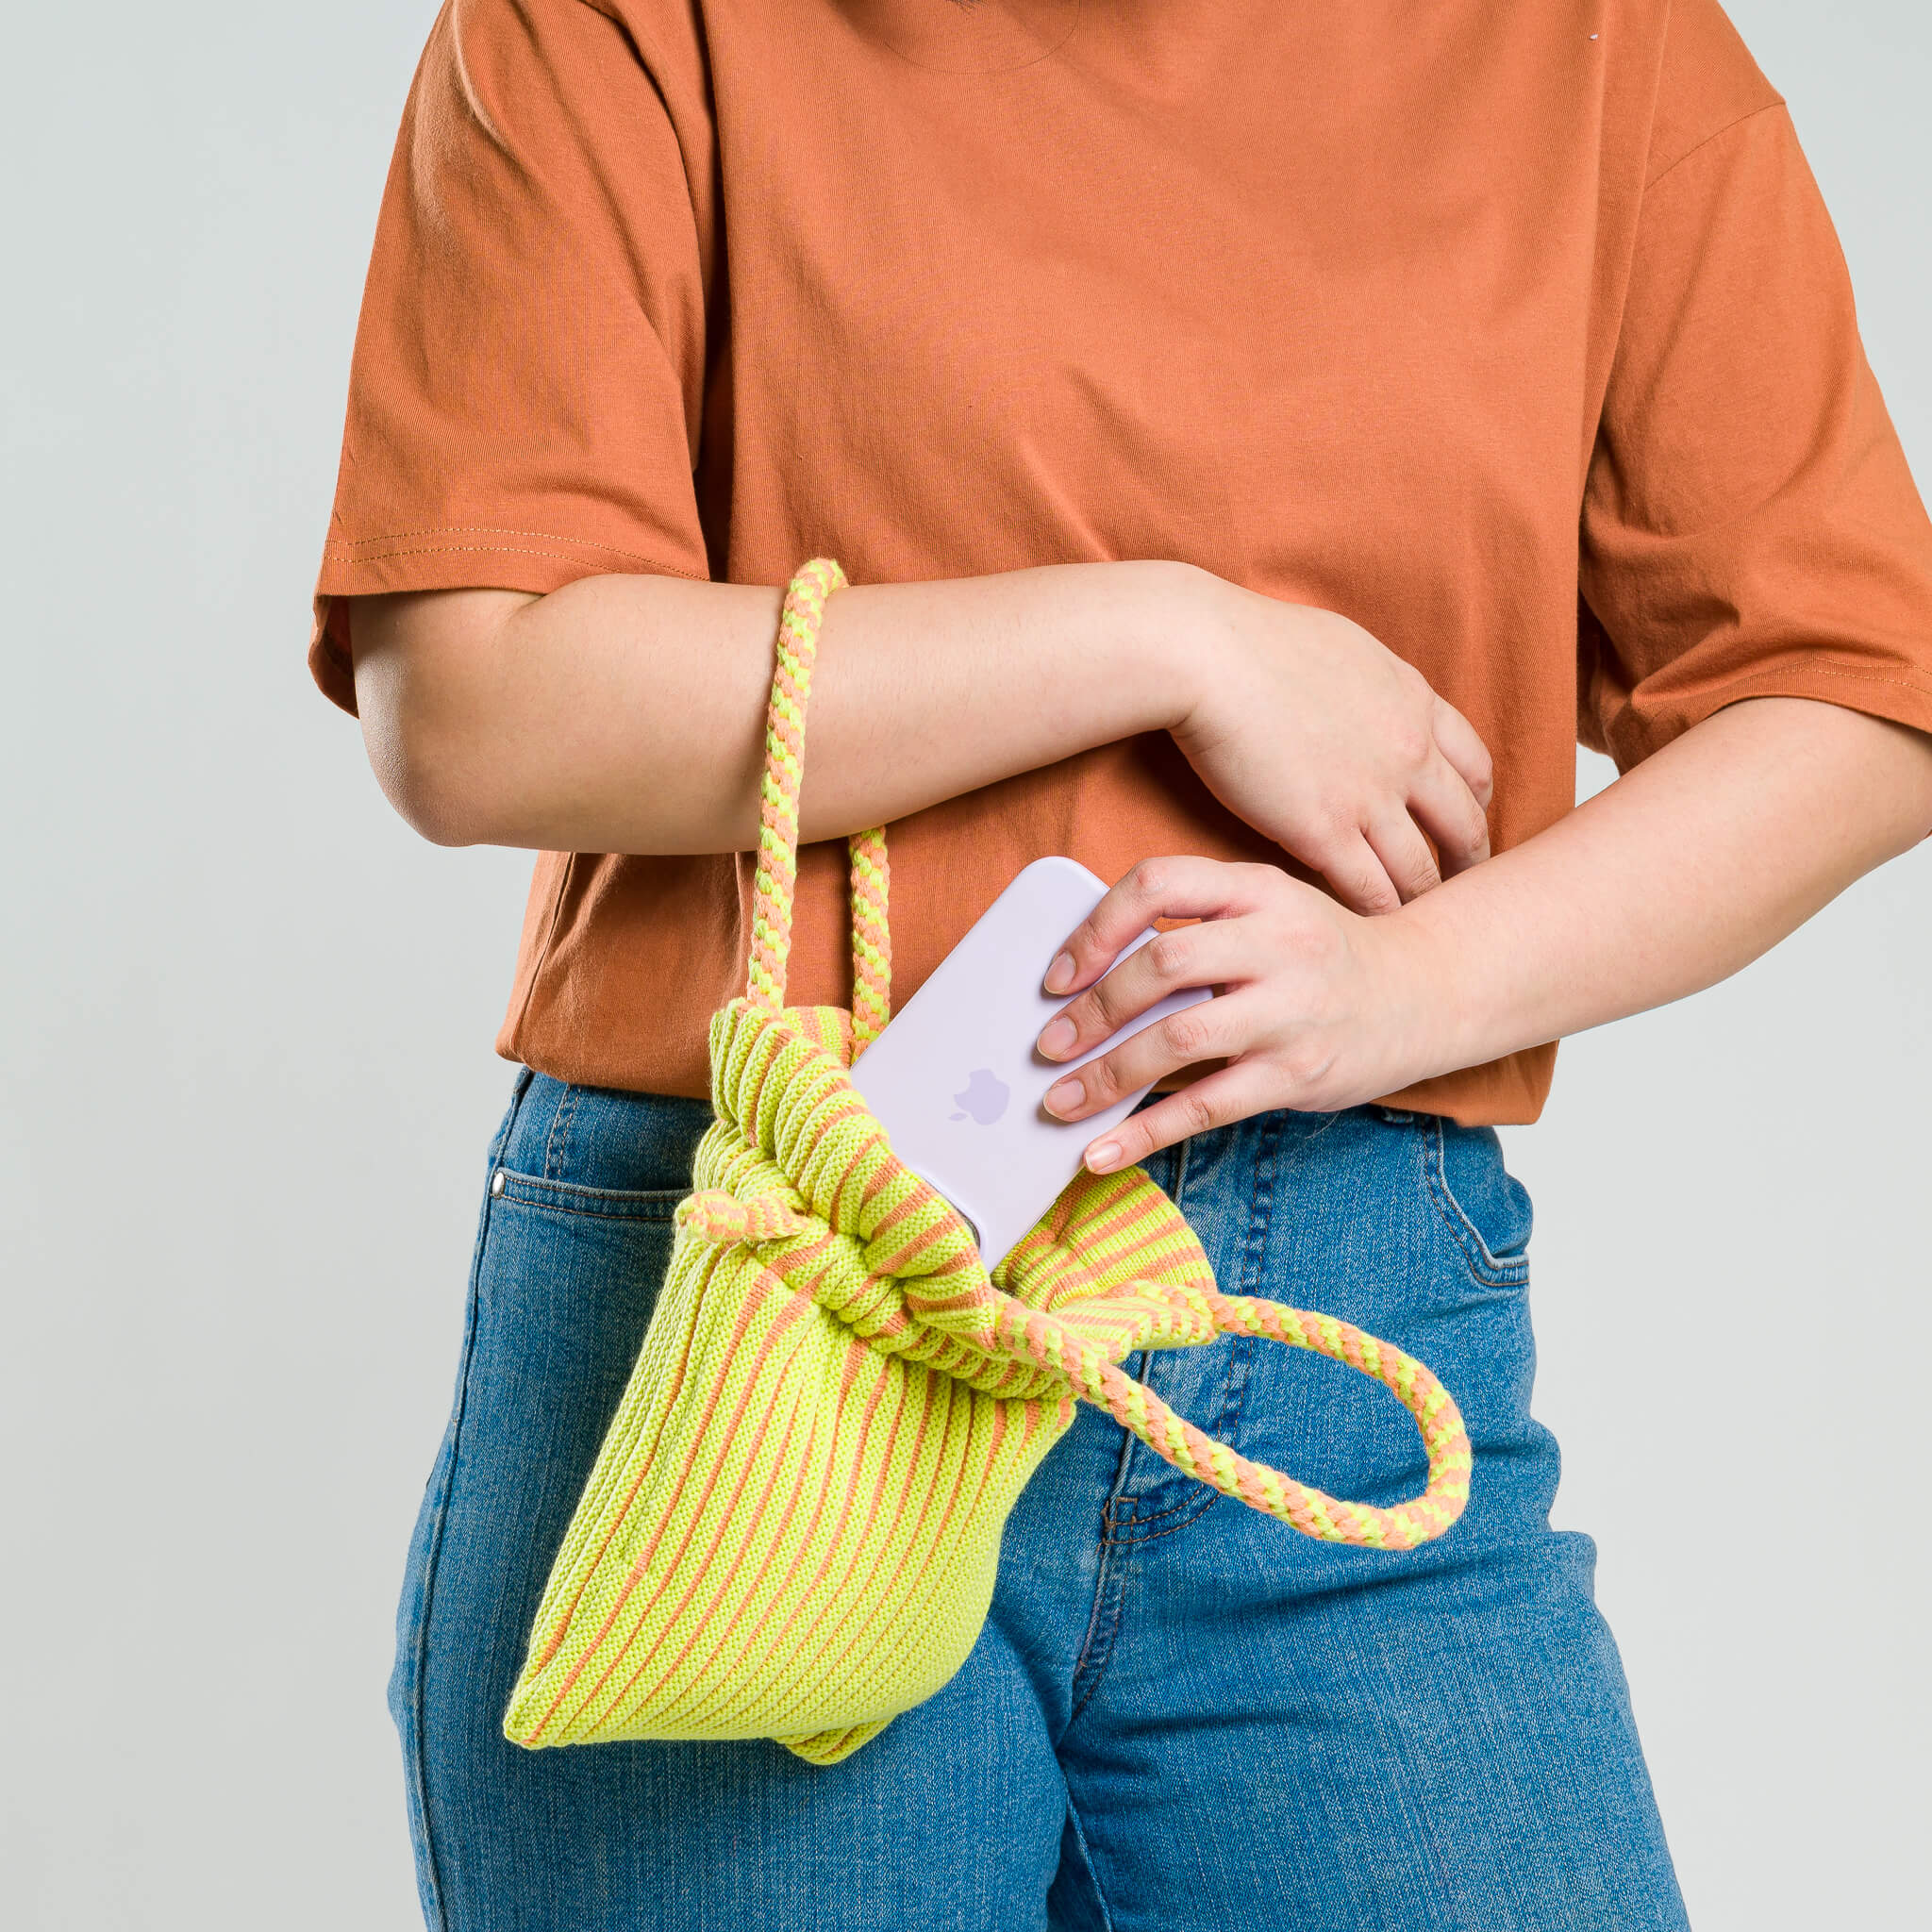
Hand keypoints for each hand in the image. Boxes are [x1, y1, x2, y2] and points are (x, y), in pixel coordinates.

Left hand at [1034, 857, 1456, 1170]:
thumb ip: (1195, 926)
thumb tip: (1087, 980)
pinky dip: (1146, 1133)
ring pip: (1178, 1038)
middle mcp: (1276, 942)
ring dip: (1106, 1076)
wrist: (1426, 992)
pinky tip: (1103, 1151)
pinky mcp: (1298, 1074)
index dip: (1095, 928)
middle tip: (1048, 1046)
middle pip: (1162, 964)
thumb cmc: (1321, 954)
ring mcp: (1290, 1010)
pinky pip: (1208, 1107)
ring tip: (1060, 1102)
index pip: (1158, 885)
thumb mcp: (1267, 911)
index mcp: (1256, 888)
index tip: (1057, 976)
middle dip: (1092, 1011)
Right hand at [1170, 574, 1492, 913]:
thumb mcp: (1345, 648)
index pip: (1474, 767)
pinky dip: (1377, 917)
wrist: (1210, 655)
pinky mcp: (1323, 831)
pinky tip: (1367, 932)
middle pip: (1464, 825)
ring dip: (1424, 901)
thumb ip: (1372, 685)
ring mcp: (1370, 796)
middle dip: (1467, 863)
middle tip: (1458, 890)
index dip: (1475, 805)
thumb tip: (1366, 698)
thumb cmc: (1254, 642)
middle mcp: (1409, 753)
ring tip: (1416, 928)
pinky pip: (1370, 891)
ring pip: (1422, 870)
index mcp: (1415, 703)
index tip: (1462, 827)